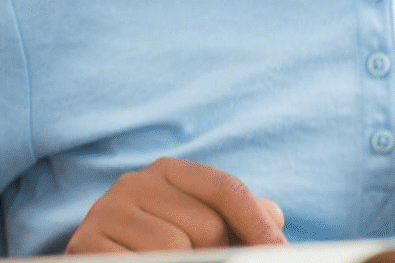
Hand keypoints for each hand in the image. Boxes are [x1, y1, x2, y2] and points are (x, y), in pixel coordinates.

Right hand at [65, 157, 286, 252]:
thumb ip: (237, 218)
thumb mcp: (194, 226)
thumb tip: (276, 222)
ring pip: (176, 249)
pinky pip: (139, 262)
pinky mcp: (85, 244)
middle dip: (220, 256)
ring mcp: (106, 211)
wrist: (97, 261)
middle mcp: (135, 182)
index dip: (257, 223)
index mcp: (168, 171)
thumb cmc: (152, 249)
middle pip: (207, 225)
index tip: (280, 251)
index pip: (225, 188)